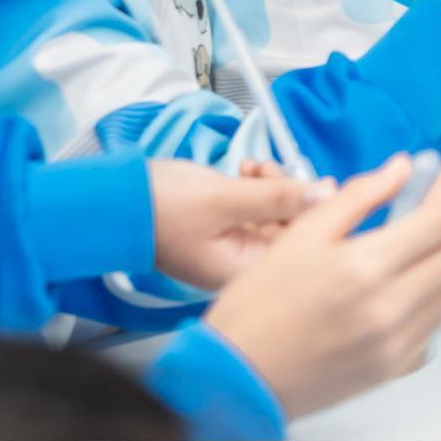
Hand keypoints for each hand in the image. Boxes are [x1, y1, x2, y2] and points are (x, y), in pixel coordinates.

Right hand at [147, 160, 313, 291]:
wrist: (114, 200)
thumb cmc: (161, 207)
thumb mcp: (225, 199)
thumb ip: (278, 198)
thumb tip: (326, 193)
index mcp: (245, 274)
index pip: (303, 249)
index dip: (317, 213)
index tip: (318, 181)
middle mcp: (243, 267)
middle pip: (294, 231)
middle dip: (292, 194)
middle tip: (271, 170)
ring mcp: (235, 248)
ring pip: (278, 214)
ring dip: (274, 185)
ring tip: (252, 166)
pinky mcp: (227, 229)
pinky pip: (258, 208)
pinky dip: (258, 186)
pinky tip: (246, 168)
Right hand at [202, 155, 440, 420]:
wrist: (234, 377)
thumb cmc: (257, 305)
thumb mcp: (301, 235)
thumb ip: (359, 195)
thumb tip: (402, 168)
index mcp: (365, 269)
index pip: (439, 220)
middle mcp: (390, 309)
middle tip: (432, 206)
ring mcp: (395, 345)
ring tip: (415, 243)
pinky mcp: (391, 369)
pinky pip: (433, 326)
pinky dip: (430, 298)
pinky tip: (404, 286)